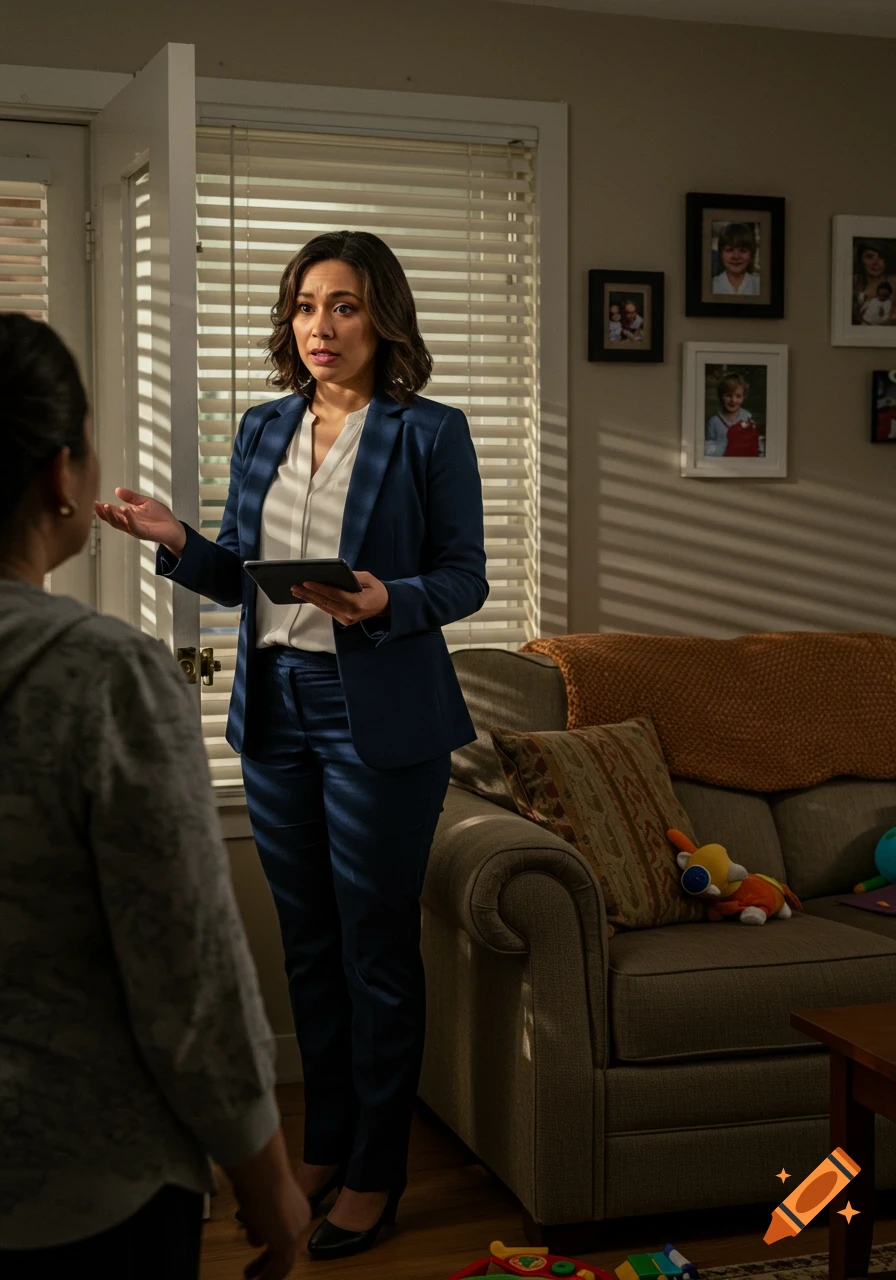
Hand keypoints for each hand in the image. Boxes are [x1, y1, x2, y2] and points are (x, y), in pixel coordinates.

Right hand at [94, 487, 185, 555]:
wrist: (174, 527)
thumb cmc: (161, 516)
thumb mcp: (145, 502)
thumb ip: (131, 497)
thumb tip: (117, 490)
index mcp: (128, 516)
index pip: (112, 513)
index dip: (103, 509)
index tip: (95, 502)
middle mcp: (129, 524)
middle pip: (113, 520)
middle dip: (104, 513)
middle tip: (98, 505)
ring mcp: (136, 529)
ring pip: (120, 524)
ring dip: (113, 516)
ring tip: (107, 506)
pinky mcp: (144, 533)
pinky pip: (134, 527)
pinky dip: (129, 519)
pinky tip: (125, 510)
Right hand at [225, 1130, 310, 1279]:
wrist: (263, 1172)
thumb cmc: (256, 1179)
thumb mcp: (256, 1204)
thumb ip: (259, 1224)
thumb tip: (257, 1242)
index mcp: (295, 1206)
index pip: (282, 1228)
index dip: (267, 1239)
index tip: (253, 1243)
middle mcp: (300, 1219)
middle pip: (284, 1245)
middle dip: (267, 1259)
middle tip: (251, 1272)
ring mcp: (296, 1230)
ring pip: (284, 1259)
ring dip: (268, 1273)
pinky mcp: (288, 1241)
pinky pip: (281, 1267)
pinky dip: (270, 1277)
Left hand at [291, 570, 388, 626]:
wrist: (384, 606)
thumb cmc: (376, 590)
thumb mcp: (368, 578)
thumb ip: (352, 576)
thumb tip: (334, 572)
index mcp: (357, 603)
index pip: (334, 595)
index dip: (319, 588)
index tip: (306, 582)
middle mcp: (350, 614)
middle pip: (325, 602)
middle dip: (308, 594)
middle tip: (294, 586)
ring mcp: (345, 619)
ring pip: (324, 607)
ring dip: (309, 598)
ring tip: (296, 590)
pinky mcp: (343, 621)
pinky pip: (327, 610)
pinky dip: (317, 602)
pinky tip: (307, 596)